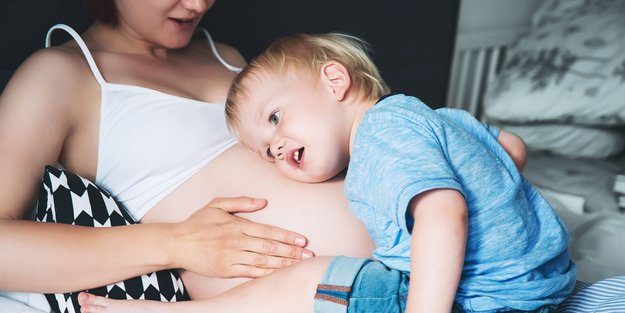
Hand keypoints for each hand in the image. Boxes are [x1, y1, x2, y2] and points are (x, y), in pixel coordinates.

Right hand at [171, 196, 313, 277]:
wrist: (176, 243)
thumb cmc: (198, 223)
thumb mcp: (217, 204)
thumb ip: (241, 202)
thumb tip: (263, 201)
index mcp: (237, 225)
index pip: (268, 231)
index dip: (288, 236)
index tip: (303, 240)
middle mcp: (237, 242)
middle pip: (270, 248)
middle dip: (291, 252)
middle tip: (309, 255)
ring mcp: (232, 258)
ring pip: (263, 261)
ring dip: (283, 263)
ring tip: (299, 265)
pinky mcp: (226, 271)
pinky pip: (250, 273)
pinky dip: (266, 273)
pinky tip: (278, 274)